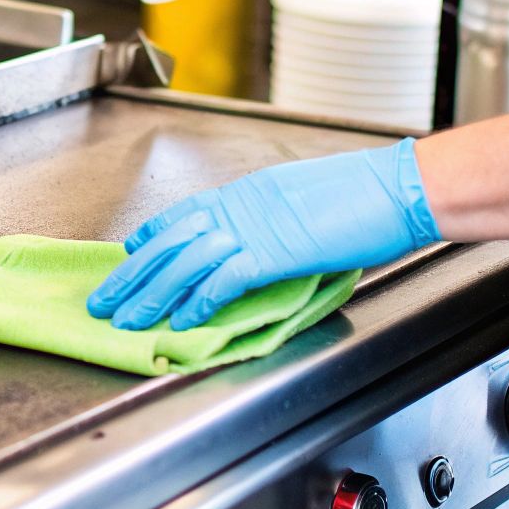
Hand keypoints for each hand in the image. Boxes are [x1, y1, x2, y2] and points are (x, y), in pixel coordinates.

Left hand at [88, 139, 439, 330]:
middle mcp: (243, 205)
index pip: (187, 213)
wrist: (402, 188)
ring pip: (185, 262)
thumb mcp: (311, 202)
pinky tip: (181, 320)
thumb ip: (281, 222)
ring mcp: (255, 227)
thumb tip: (274, 243)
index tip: (131, 251)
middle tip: (106, 298)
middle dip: (135, 273)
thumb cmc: (371, 195)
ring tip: (128, 318)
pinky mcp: (273, 251)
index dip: (154, 234)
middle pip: (173, 241)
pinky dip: (199, 300)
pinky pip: (223, 279)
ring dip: (152, 294)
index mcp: (251, 192)